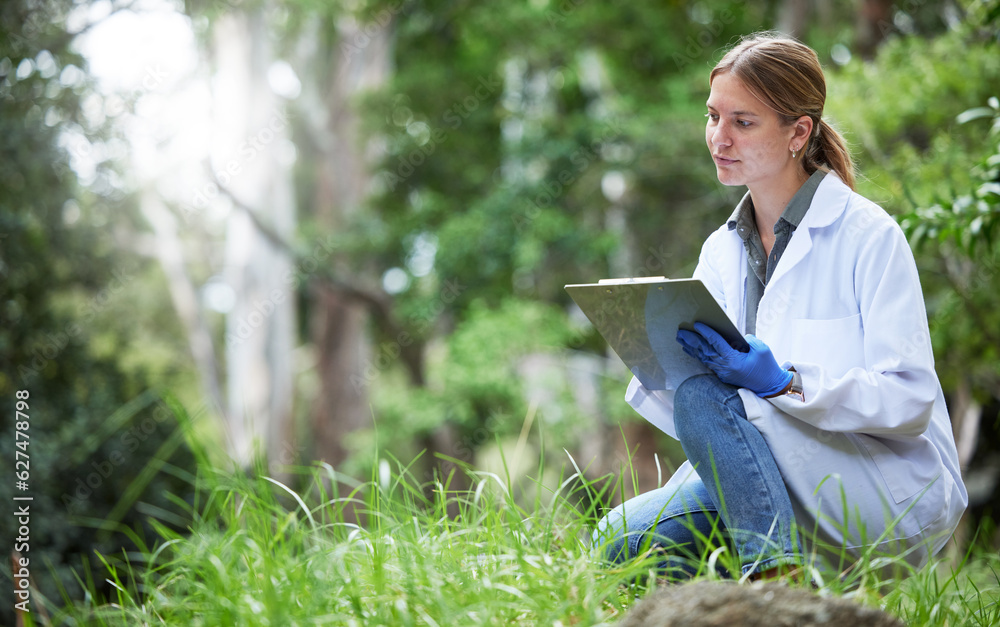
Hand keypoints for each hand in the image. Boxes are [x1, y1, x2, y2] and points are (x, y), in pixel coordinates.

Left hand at [676, 322, 792, 397]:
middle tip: (680, 331)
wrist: (770, 387)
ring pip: (703, 357)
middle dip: (691, 340)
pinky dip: (698, 355)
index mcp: (733, 360)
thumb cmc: (768, 367)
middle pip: (704, 350)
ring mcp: (723, 372)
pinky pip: (707, 363)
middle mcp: (725, 367)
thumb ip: (749, 340)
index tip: (696, 324)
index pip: (716, 343)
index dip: (706, 332)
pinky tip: (690, 350)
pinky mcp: (723, 375)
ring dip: (691, 347)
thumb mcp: (762, 349)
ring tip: (681, 339)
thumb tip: (737, 337)